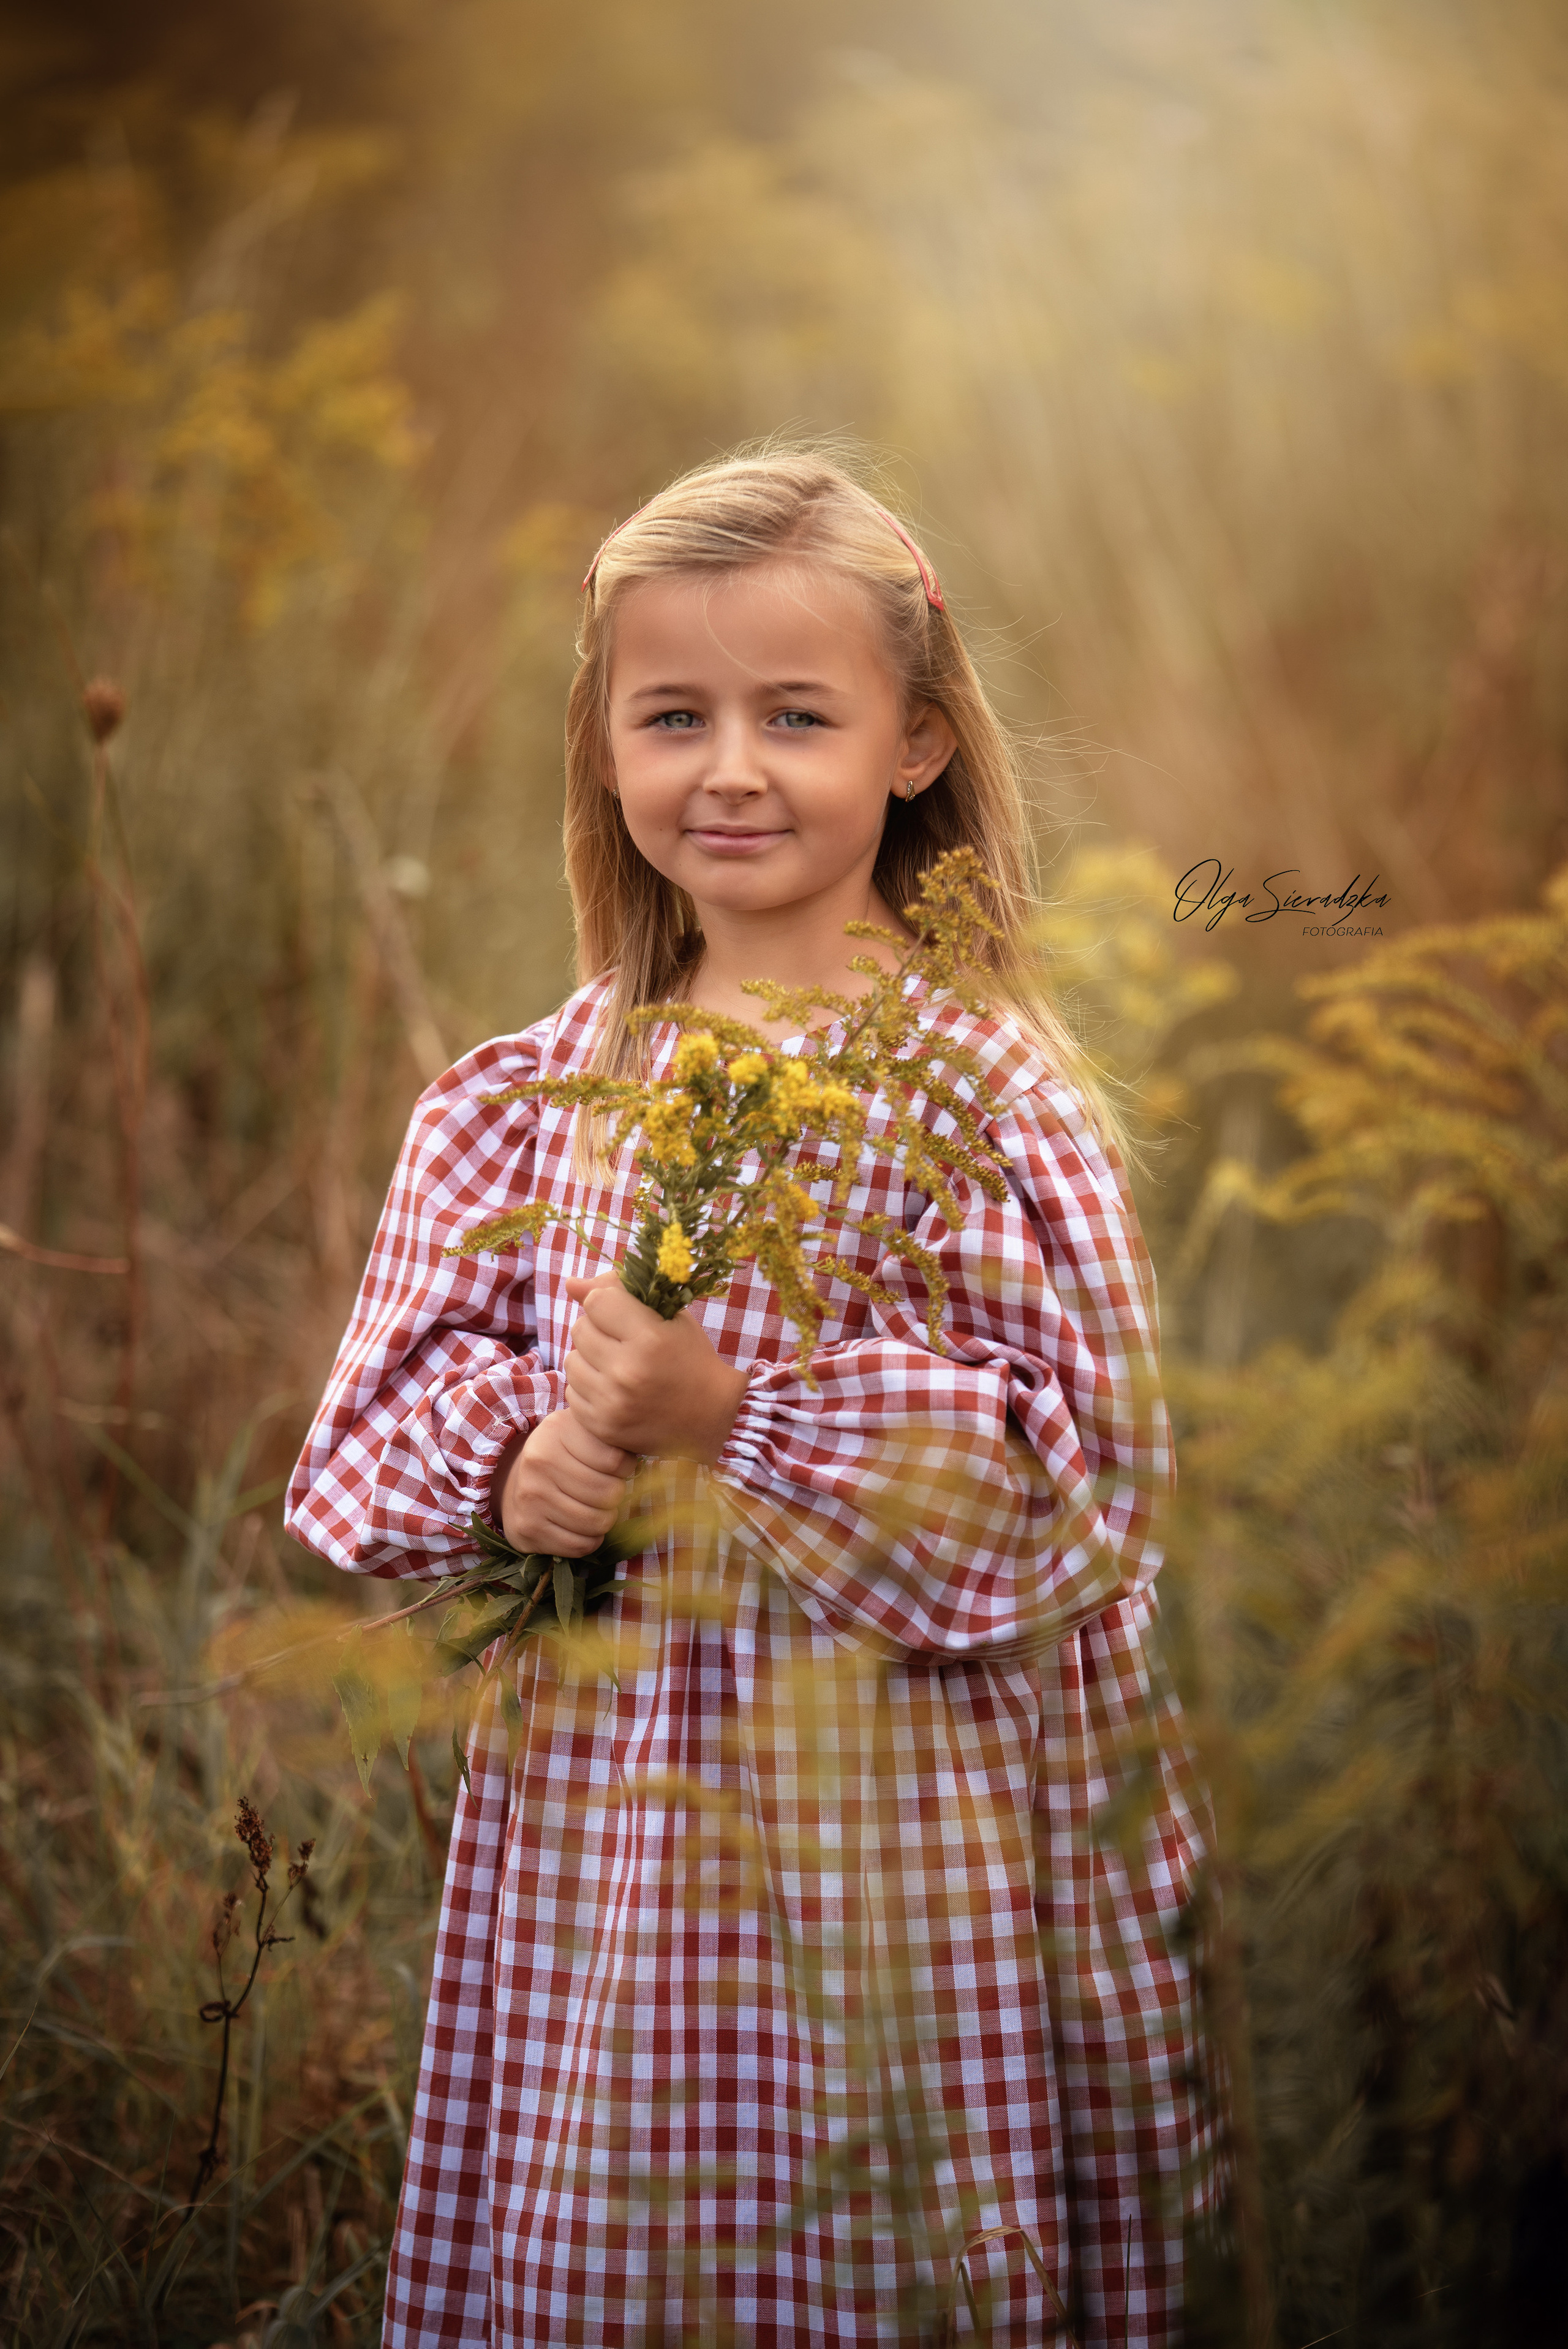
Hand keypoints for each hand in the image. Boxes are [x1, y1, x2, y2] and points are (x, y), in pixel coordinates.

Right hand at [492, 1406, 633, 1556]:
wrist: (516, 1482)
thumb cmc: (565, 1455)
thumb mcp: (584, 1432)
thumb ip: (612, 1437)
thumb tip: (643, 1450)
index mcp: (558, 1431)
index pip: (616, 1460)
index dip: (626, 1468)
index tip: (618, 1468)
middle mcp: (539, 1462)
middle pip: (608, 1494)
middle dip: (616, 1496)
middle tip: (609, 1492)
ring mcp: (531, 1497)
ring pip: (596, 1522)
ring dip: (605, 1520)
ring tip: (597, 1508)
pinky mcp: (528, 1529)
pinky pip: (580, 1545)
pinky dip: (590, 1540)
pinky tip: (584, 1527)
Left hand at [562, 1273, 749, 1463]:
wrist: (709, 1417)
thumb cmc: (689, 1358)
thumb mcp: (669, 1317)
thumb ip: (620, 1293)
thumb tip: (571, 1284)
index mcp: (649, 1338)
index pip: (597, 1301)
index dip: (609, 1303)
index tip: (624, 1315)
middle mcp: (627, 1370)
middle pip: (580, 1329)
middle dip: (598, 1329)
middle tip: (622, 1342)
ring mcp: (612, 1402)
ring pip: (571, 1360)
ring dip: (589, 1358)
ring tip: (617, 1365)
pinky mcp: (601, 1425)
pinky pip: (572, 1391)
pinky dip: (589, 1387)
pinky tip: (613, 1389)